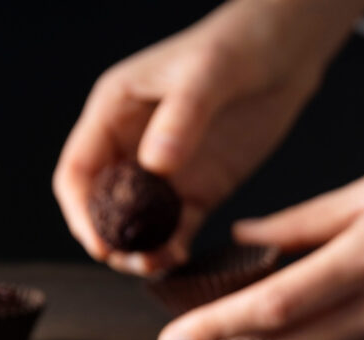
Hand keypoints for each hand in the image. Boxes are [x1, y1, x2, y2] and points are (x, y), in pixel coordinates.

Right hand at [53, 0, 363, 274]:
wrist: (285, 54)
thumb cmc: (237, 49)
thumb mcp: (208, 75)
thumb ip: (183, 118)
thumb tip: (155, 166)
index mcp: (114, 112)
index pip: (79, 169)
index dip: (80, 210)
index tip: (99, 243)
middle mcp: (132, 145)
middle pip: (101, 204)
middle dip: (109, 238)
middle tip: (131, 262)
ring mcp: (166, 171)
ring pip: (139, 223)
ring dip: (140, 249)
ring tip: (156, 266)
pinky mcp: (200, 189)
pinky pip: (177, 227)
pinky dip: (173, 248)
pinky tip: (180, 260)